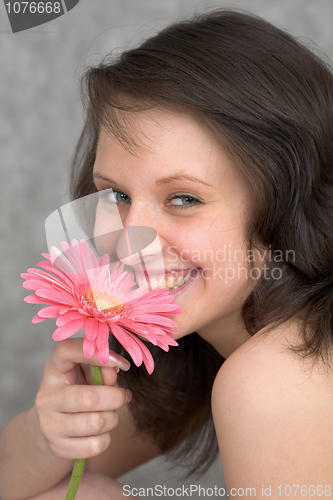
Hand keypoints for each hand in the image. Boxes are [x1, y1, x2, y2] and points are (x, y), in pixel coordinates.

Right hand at [34, 337, 130, 459]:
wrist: (55, 424)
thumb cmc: (78, 388)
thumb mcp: (87, 371)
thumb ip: (103, 366)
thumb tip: (116, 368)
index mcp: (53, 369)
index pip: (67, 350)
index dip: (96, 354)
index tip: (122, 363)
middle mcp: (47, 396)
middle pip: (88, 397)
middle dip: (115, 397)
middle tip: (123, 396)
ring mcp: (49, 424)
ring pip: (97, 423)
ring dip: (113, 417)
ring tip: (110, 413)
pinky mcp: (58, 447)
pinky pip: (96, 445)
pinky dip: (106, 438)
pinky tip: (100, 431)